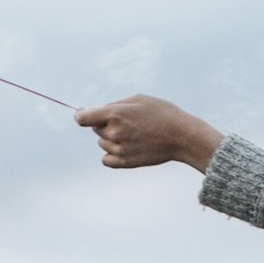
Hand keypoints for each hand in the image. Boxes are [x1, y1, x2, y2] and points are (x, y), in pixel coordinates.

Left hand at [76, 95, 221, 172]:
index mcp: (115, 114)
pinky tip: (124, 148)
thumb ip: (115, 105)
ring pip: (102, 143)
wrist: (182, 136)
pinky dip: (110, 155)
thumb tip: (98, 111)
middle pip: (95, 129)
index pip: (83, 118)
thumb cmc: (163, 113)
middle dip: (105, 124)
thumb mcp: (139, 99)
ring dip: (111, 138)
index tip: (82, 115)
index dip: (81, 116)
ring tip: (133, 134)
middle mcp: (114, 132)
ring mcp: (119, 149)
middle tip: (127, 122)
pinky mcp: (125, 163)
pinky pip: (106, 159)